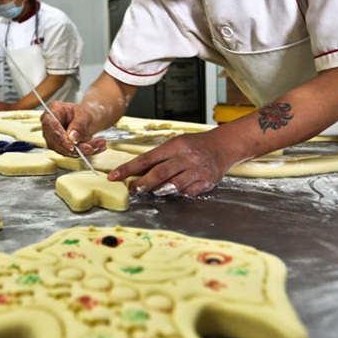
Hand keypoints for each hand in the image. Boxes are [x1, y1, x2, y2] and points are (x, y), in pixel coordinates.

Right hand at [41, 101, 106, 156]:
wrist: (89, 120)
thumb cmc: (85, 114)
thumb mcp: (85, 115)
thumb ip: (78, 125)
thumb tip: (72, 138)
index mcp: (53, 109)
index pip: (49, 124)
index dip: (59, 136)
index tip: (71, 144)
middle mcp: (49, 125)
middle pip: (54, 141)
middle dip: (72, 148)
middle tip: (89, 148)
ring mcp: (53, 137)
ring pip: (63, 150)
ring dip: (81, 151)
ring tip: (99, 145)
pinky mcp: (60, 147)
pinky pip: (70, 153)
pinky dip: (85, 152)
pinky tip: (98, 147)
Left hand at [108, 131, 231, 196]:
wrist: (223, 146)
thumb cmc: (195, 146)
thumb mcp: (176, 144)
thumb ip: (158, 158)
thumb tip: (135, 172)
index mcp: (175, 145)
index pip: (147, 158)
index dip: (128, 168)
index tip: (114, 176)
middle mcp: (187, 157)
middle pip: (160, 173)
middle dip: (143, 183)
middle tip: (133, 189)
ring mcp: (197, 170)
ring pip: (174, 185)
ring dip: (160, 190)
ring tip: (154, 190)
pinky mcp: (206, 181)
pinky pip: (188, 192)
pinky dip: (179, 193)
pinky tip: (176, 189)